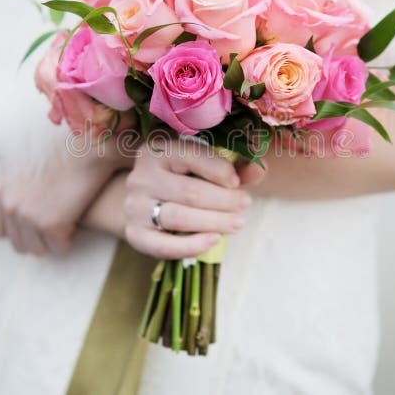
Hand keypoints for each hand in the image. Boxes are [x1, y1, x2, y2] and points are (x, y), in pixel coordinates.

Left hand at [0, 144, 130, 255]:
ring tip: (67, 222)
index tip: (37, 222)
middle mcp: (7, 202)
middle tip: (57, 222)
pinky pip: (60, 248)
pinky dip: (70, 238)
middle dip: (38, 237)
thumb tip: (18, 205)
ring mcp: (26, 214)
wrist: (88, 144)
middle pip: (17, 243)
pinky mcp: (49, 223)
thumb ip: (15, 184)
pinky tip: (77, 220)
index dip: (19, 229)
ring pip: (37, 249)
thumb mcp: (26, 161)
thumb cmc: (65, 149)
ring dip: (53, 240)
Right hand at [123, 138, 251, 258]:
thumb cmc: (183, 177)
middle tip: (245, 204)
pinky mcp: (134, 234)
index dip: (218, 169)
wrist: (146, 200)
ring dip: (213, 222)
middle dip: (223, 200)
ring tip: (237, 223)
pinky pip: (162, 245)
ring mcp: (134, 206)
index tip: (237, 182)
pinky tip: (214, 240)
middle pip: (189, 191)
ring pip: (178, 217)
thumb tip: (259, 168)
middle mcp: (141, 176)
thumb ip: (234, 166)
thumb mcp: (205, 166)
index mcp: (158, 149)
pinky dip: (190, 246)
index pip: (190, 155)